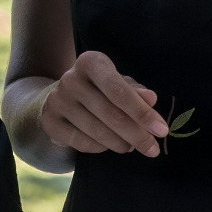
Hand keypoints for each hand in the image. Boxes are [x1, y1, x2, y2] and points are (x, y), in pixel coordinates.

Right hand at [38, 50, 167, 156]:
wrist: (61, 98)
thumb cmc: (100, 89)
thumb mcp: (119, 84)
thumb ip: (136, 91)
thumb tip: (151, 99)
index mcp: (91, 62)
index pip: (119, 90)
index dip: (142, 113)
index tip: (162, 130)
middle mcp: (71, 79)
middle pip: (111, 114)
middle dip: (137, 135)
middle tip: (153, 149)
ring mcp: (57, 100)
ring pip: (98, 132)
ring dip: (121, 144)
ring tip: (131, 146)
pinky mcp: (49, 122)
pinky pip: (82, 143)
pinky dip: (101, 148)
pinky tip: (109, 145)